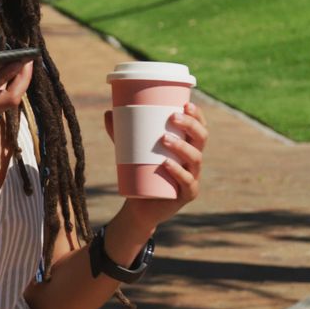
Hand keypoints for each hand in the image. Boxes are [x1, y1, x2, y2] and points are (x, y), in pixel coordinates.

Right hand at [0, 59, 33, 148]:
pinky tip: (5, 78)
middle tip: (28, 60)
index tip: (22, 58)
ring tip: (21, 66)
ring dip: (18, 86)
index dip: (9, 72)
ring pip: (8, 104)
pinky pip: (0, 107)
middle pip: (10, 99)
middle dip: (23, 80)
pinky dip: (8, 92)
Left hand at [103, 101, 207, 229]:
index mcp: (187, 147)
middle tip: (172, 117)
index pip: (199, 127)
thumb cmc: (141, 172)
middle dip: (190, 125)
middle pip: (201, 139)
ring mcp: (193, 177)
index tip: (186, 103)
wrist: (140, 205)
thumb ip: (120, 133)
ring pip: (195, 158)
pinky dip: (177, 172)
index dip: (197, 115)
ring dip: (182, 146)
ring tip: (164, 139)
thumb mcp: (130, 151)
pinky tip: (167, 163)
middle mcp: (194, 160)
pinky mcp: (187, 194)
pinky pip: (187, 182)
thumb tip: (108, 112)